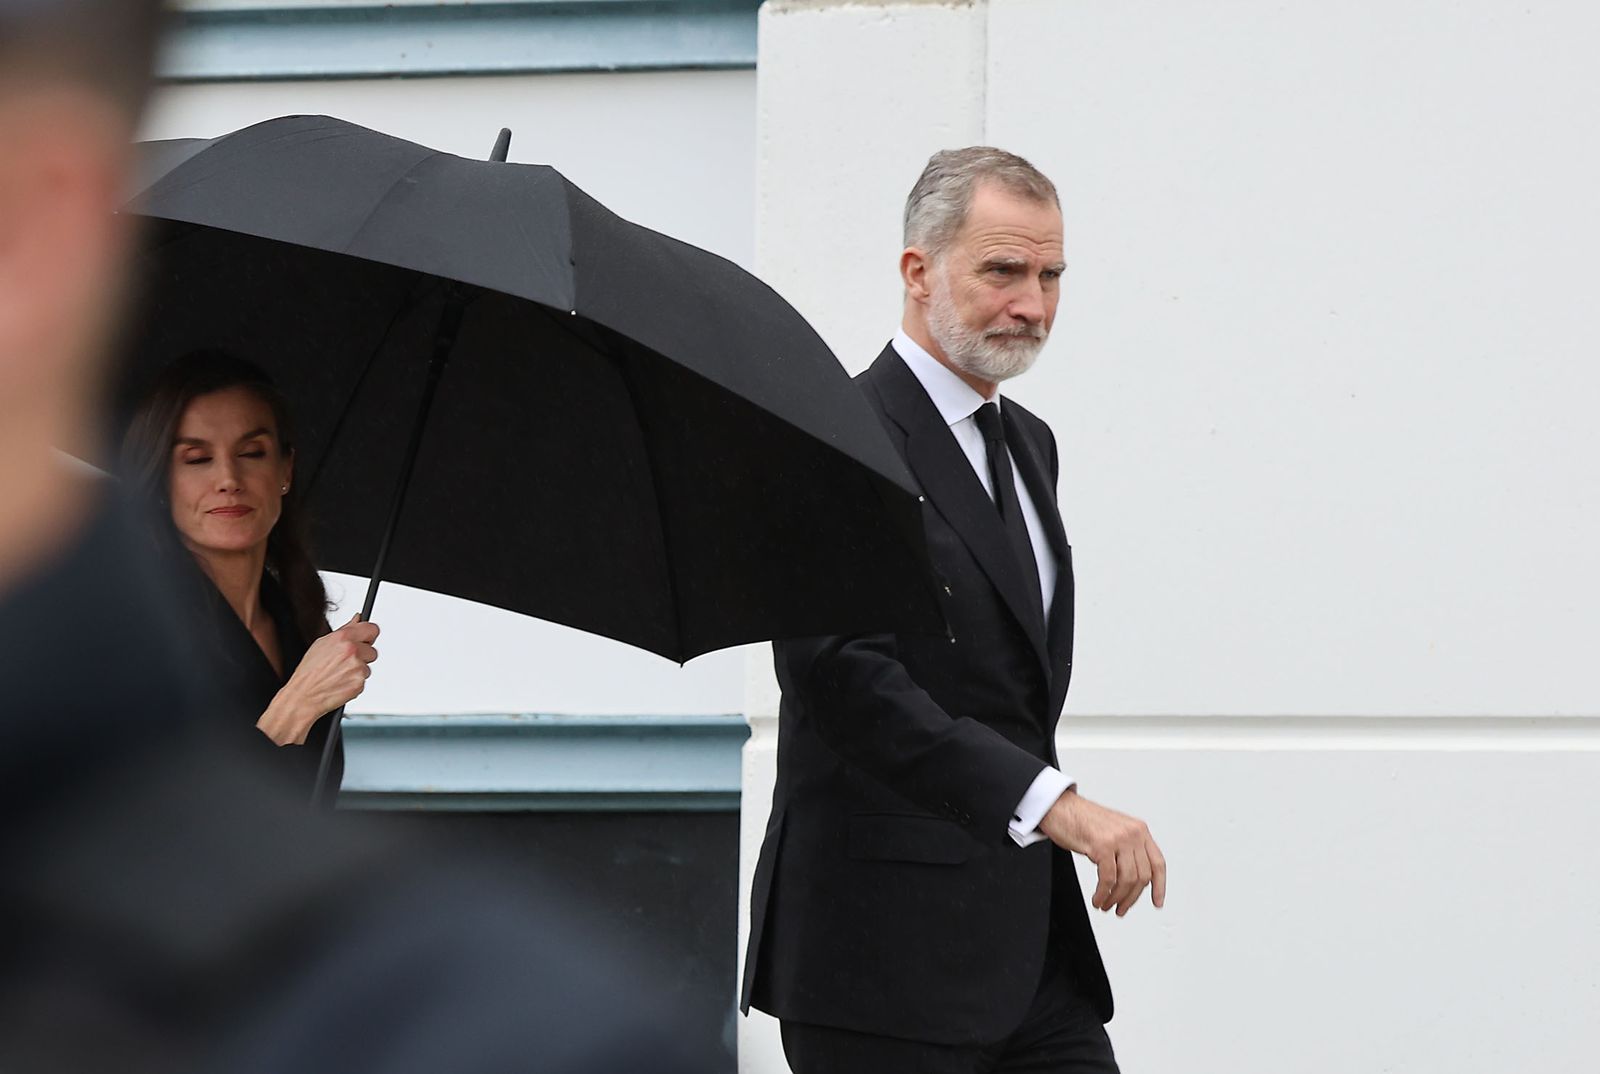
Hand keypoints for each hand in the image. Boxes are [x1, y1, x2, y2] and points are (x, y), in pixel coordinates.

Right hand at [256, 615, 379, 745]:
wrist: (303, 695)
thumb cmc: (309, 671)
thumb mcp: (322, 643)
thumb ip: (345, 629)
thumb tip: (358, 618)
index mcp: (343, 637)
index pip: (372, 629)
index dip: (369, 636)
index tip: (366, 640)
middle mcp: (352, 650)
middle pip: (372, 650)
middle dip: (363, 656)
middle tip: (345, 663)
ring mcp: (357, 667)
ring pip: (368, 667)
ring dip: (358, 671)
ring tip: (339, 674)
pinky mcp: (359, 683)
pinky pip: (364, 680)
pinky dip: (355, 683)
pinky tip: (341, 683)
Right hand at [1039, 788, 1165, 916]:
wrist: (1059, 807)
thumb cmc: (1082, 819)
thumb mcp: (1115, 831)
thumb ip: (1128, 849)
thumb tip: (1133, 880)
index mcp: (1139, 830)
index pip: (1157, 863)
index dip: (1159, 886)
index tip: (1157, 901)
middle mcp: (1132, 833)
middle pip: (1142, 876)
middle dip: (1131, 898)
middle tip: (1121, 908)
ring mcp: (1118, 839)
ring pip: (1127, 880)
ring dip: (1117, 898)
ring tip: (1106, 904)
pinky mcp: (1102, 845)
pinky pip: (1108, 879)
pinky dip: (1103, 894)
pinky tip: (1098, 898)